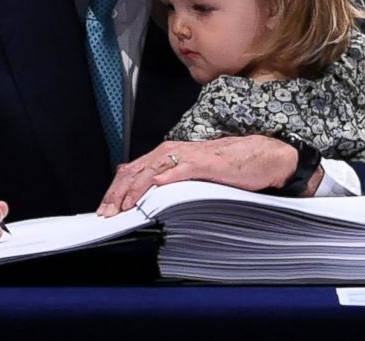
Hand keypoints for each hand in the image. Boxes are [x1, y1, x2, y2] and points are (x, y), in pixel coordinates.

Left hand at [96, 135, 319, 215]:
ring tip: (124, 206)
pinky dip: (166, 178)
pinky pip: (181, 169)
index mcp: (167, 155)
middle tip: (107, 214)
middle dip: (118, 194)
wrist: (260, 155)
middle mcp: (172, 151)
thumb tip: (147, 196)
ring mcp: (188, 155)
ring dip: (135, 189)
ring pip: (152, 170)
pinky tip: (154, 188)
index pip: (132, 171)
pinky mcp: (205, 162)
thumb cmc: (227, 167)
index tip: (105, 210)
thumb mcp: (191, 175)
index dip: (115, 191)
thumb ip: (170, 181)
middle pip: (135, 171)